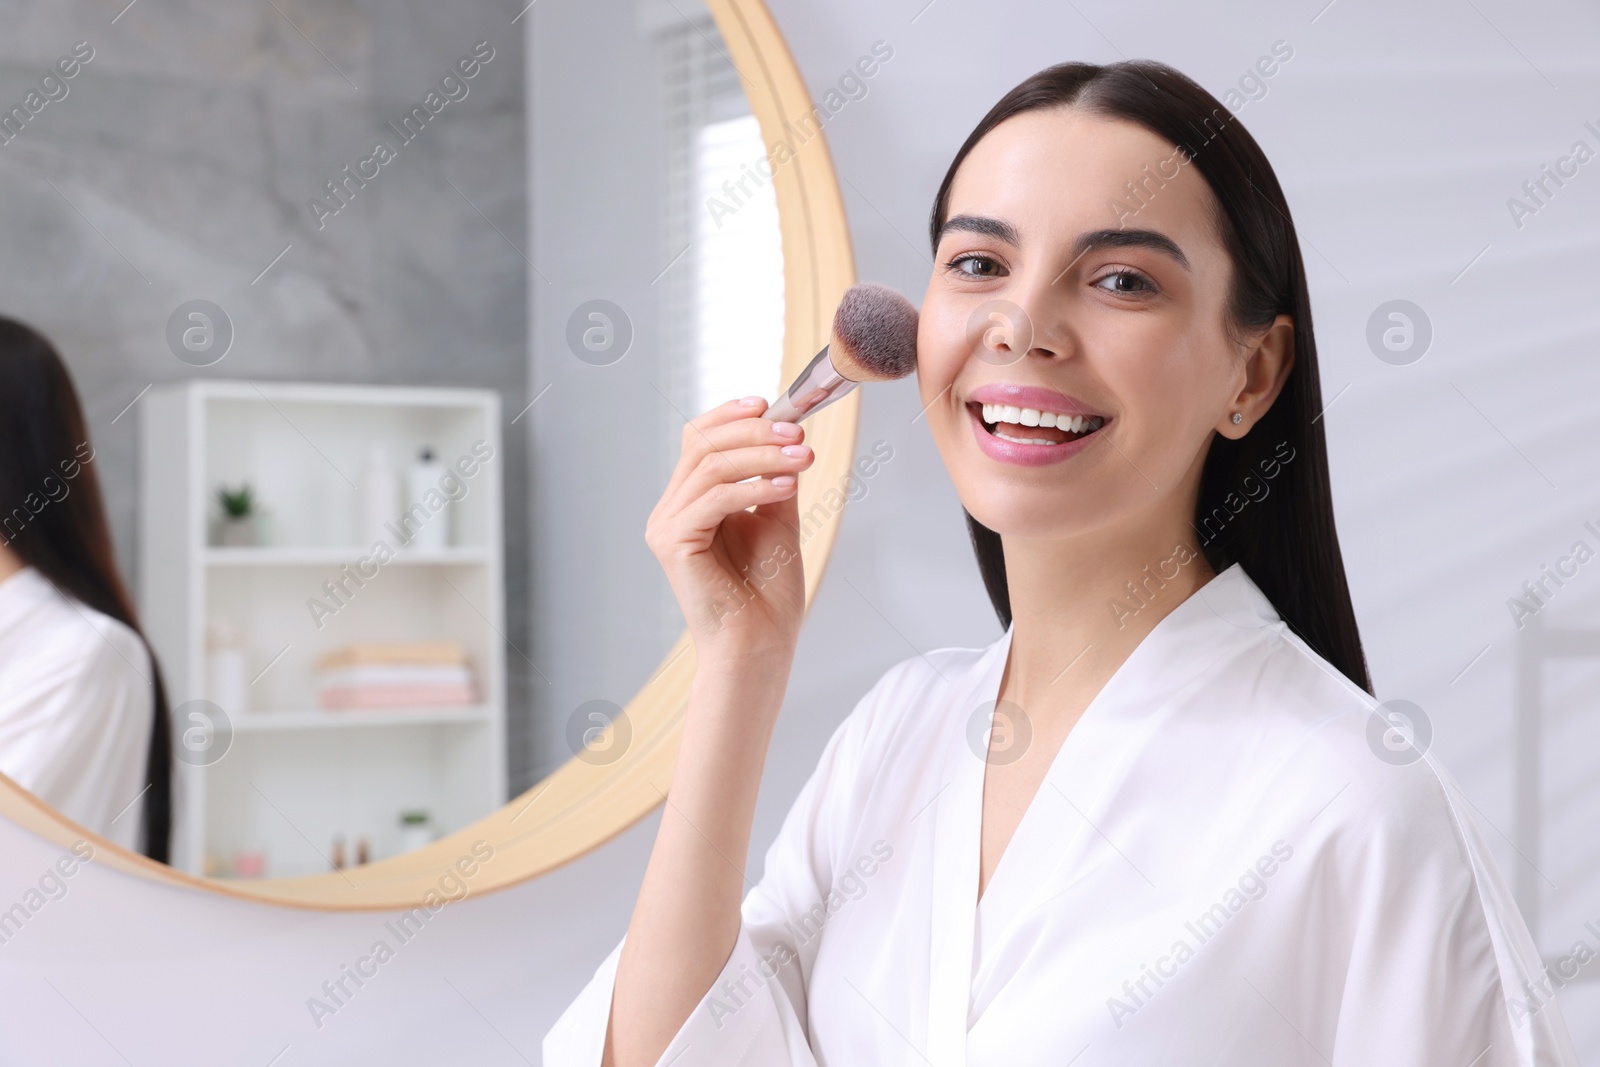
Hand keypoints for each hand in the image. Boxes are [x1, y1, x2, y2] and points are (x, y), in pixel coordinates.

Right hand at [645, 396, 812, 660]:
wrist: (760, 644)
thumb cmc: (767, 592)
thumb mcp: (776, 519)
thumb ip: (774, 478)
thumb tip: (787, 434)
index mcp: (690, 501)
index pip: (699, 438)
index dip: (732, 415)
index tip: (772, 403)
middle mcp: (671, 509)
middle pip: (702, 444)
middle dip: (755, 432)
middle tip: (799, 435)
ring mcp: (667, 526)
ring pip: (709, 465)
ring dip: (762, 454)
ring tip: (802, 458)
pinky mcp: (672, 543)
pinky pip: (713, 497)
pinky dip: (752, 485)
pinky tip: (786, 486)